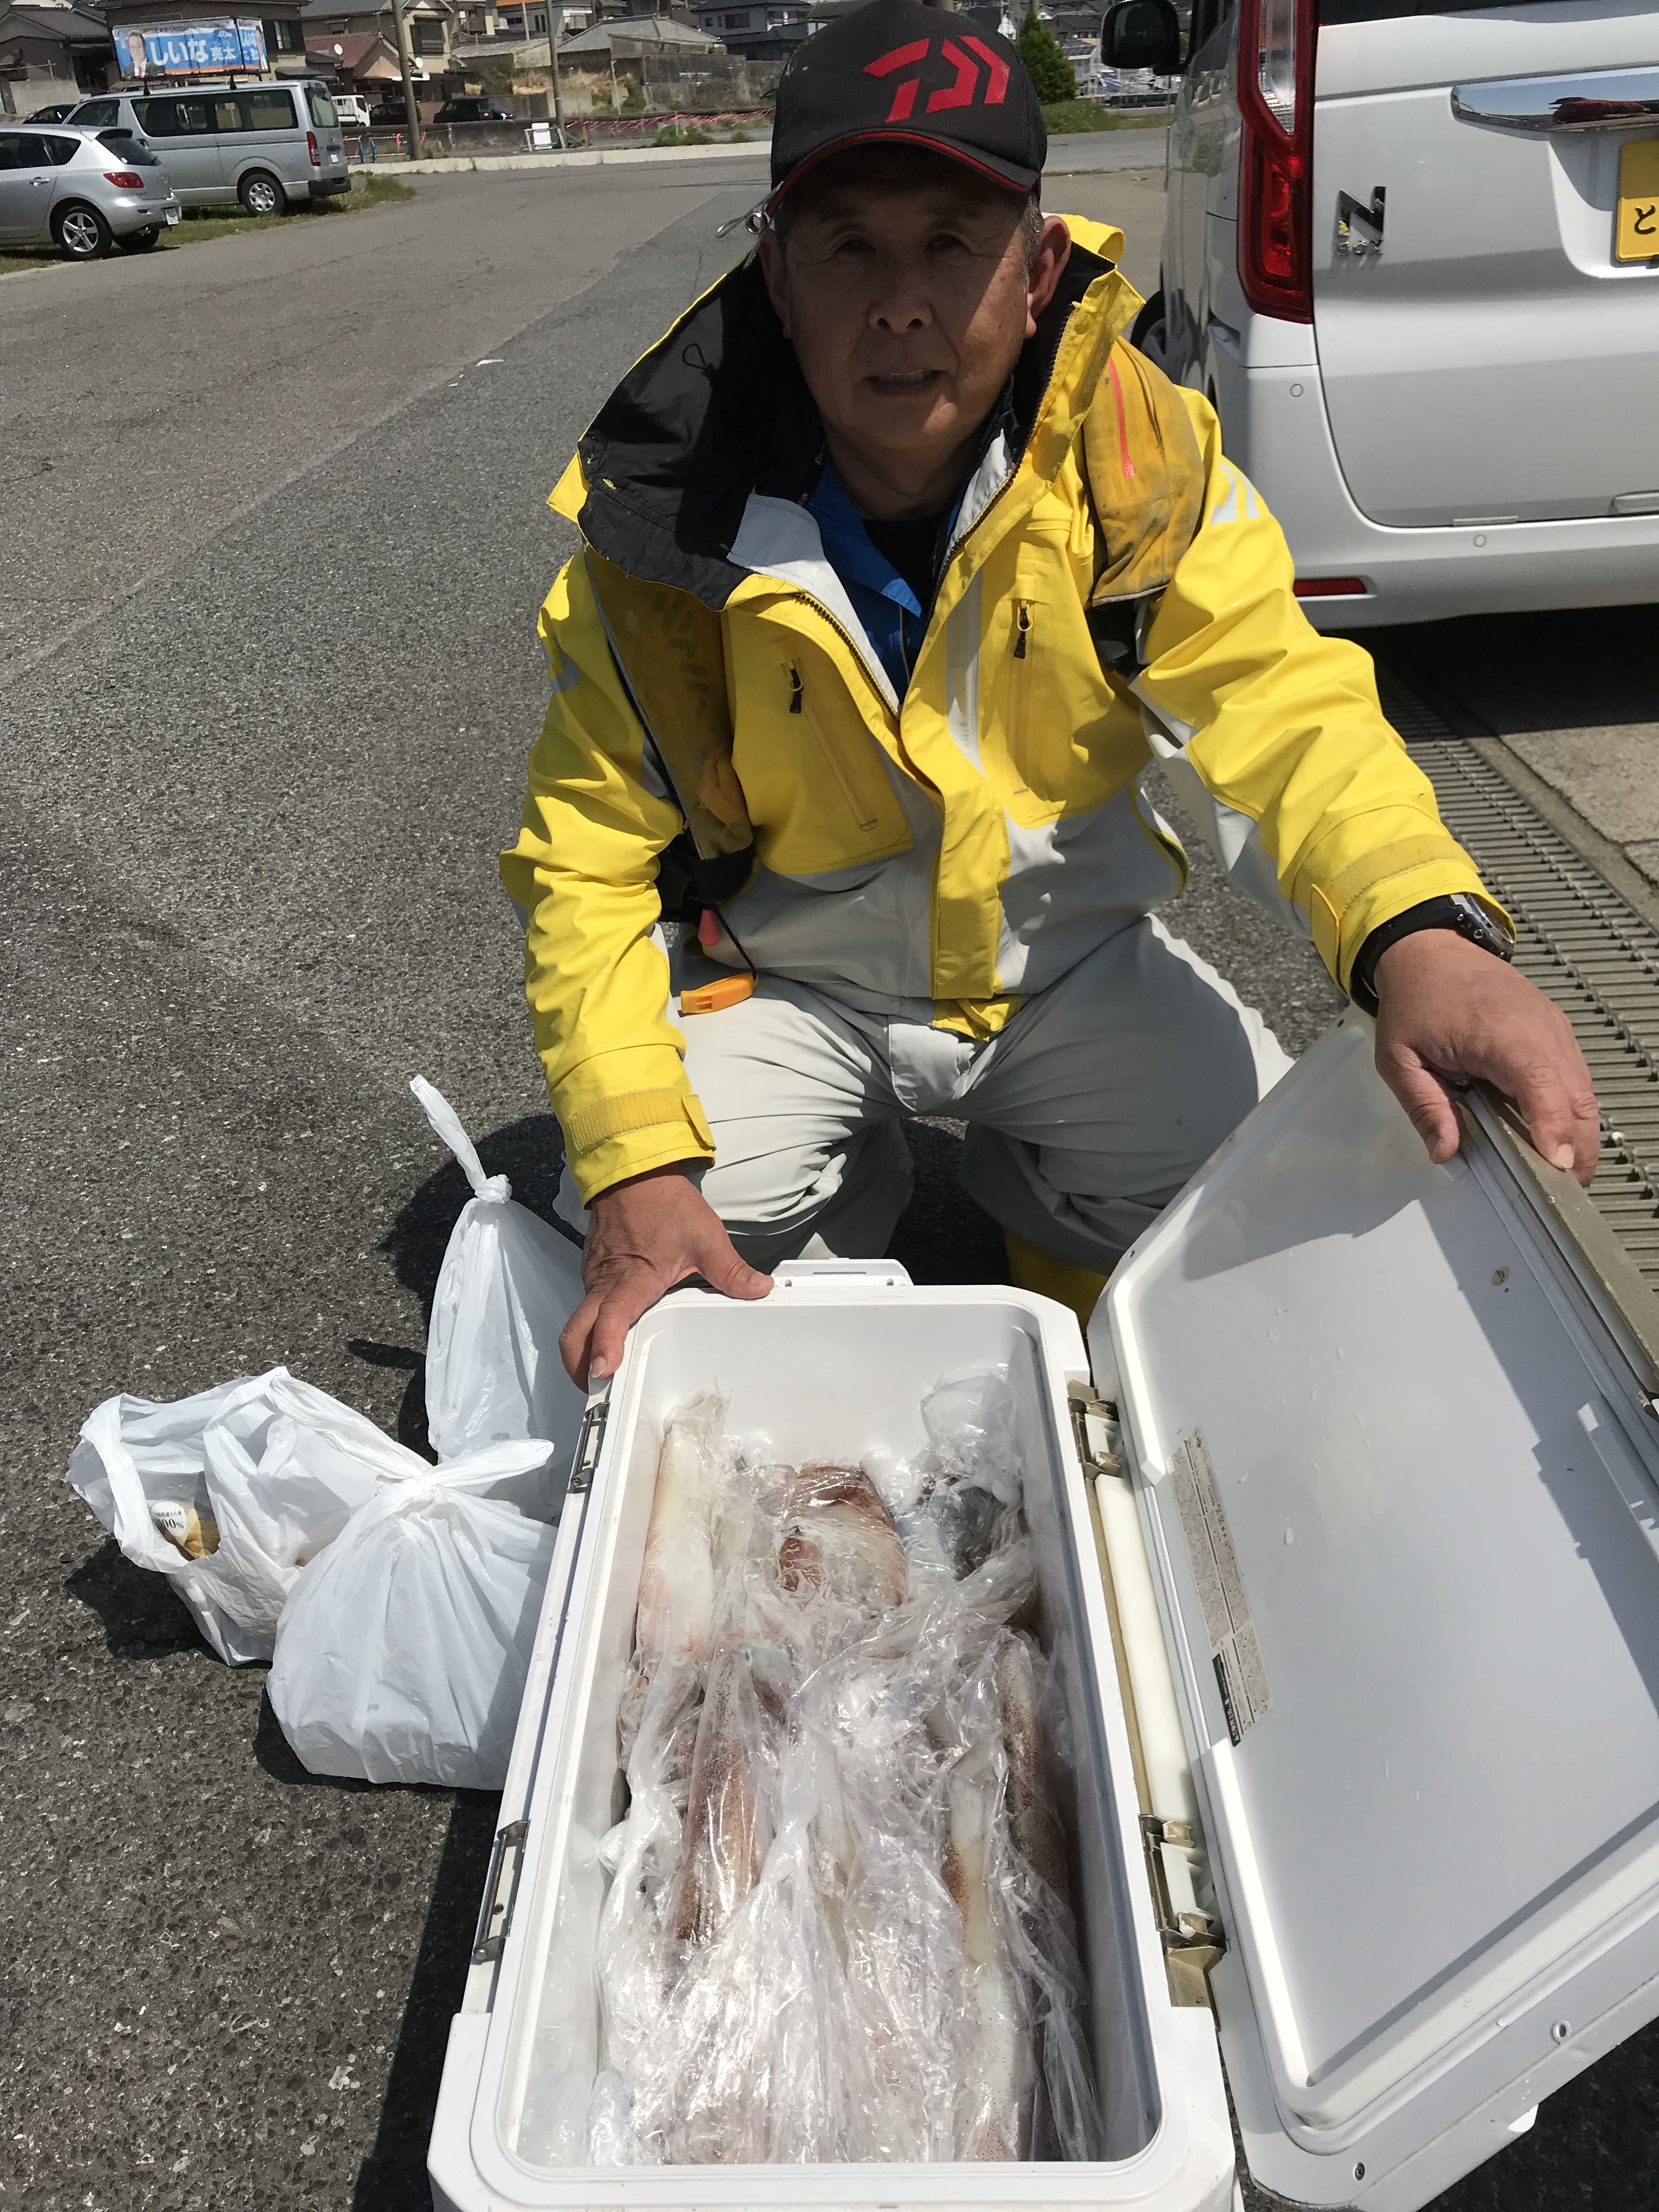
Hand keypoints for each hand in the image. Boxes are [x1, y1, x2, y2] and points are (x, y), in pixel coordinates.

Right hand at [559, 1164, 771, 1387]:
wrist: (632, 1171)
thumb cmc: (665, 1204)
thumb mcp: (706, 1238)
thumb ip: (732, 1271)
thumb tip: (761, 1290)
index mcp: (632, 1280)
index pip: (611, 1317)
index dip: (605, 1345)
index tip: (604, 1371)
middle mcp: (604, 1284)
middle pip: (575, 1334)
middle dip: (581, 1368)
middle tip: (601, 1395)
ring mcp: (594, 1279)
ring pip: (578, 1324)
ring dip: (585, 1351)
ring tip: (609, 1377)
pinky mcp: (593, 1274)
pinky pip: (586, 1308)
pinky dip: (593, 1330)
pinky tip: (615, 1339)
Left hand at [1372, 930, 1598, 1184]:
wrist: (1431, 950)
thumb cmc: (1415, 1001)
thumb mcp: (1399, 1058)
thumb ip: (1424, 1106)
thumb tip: (1446, 1152)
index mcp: (1502, 1034)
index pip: (1542, 1086)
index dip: (1552, 1128)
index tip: (1557, 1166)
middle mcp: (1541, 1030)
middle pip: (1575, 1096)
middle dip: (1576, 1146)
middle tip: (1564, 1192)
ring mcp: (1555, 1029)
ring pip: (1584, 1090)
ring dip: (1580, 1133)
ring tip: (1566, 1175)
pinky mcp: (1557, 1031)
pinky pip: (1577, 1077)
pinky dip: (1574, 1110)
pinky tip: (1560, 1138)